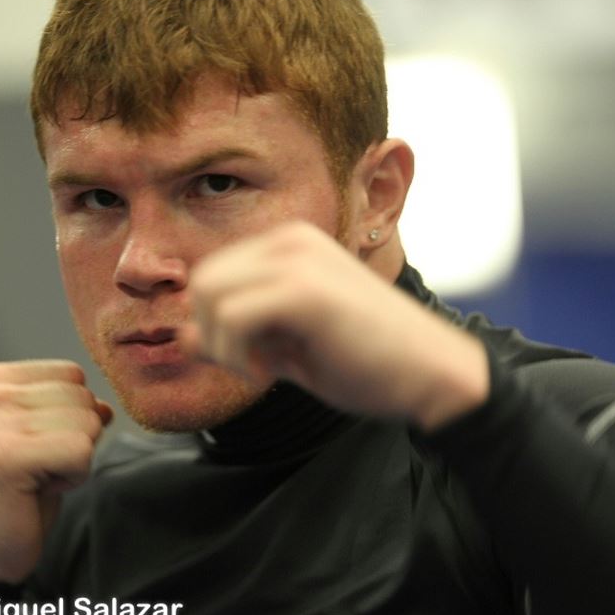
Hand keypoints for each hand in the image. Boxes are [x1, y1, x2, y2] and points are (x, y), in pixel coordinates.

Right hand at [0, 360, 111, 582]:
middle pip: (82, 395)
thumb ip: (69, 410)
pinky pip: (82, 451)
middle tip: (36, 469)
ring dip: (75, 458)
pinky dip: (75, 477)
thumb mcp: (40, 437)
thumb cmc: (14, 494)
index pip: (72, 374)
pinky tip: (37, 491)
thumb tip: (106, 406)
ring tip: (35, 478)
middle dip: (75, 437)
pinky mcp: (5, 454)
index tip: (34, 448)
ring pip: (88, 421)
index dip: (69, 416)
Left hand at [180, 222, 488, 429]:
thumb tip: (182, 336)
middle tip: (251, 367)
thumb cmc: (368, 362)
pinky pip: (231, 316)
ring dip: (223, 346)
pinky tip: (268, 375)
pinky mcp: (306, 289)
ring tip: (261, 371)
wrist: (433, 375)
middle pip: (203, 281)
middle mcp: (292, 239)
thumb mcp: (288, 347)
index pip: (214, 275)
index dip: (216, 326)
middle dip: (211, 334)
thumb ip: (238, 334)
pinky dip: (235, 354)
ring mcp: (299, 260)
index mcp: (291, 244)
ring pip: (209, 295)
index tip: (253, 359)